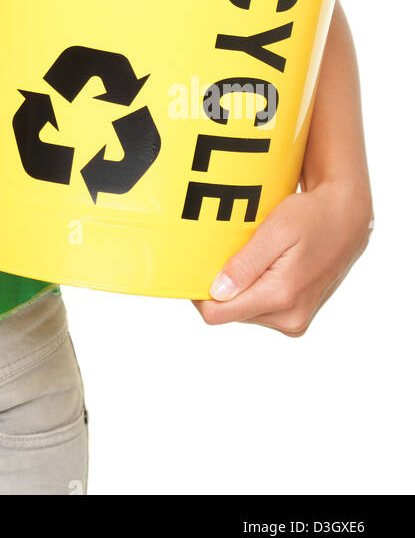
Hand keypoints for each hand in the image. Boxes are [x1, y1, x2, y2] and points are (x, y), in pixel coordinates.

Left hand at [192, 182, 373, 335]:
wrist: (345, 219)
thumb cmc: (311, 217)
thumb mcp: (276, 231)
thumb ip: (246, 264)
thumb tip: (217, 293)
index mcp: (281, 297)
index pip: (218, 314)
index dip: (197, 294)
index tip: (193, 267)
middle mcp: (289, 317)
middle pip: (229, 312)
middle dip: (221, 286)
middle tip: (227, 252)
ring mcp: (294, 320)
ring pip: (243, 311)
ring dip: (238, 286)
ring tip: (250, 255)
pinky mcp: (296, 316)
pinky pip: (259, 307)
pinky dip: (252, 288)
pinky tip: (261, 265)